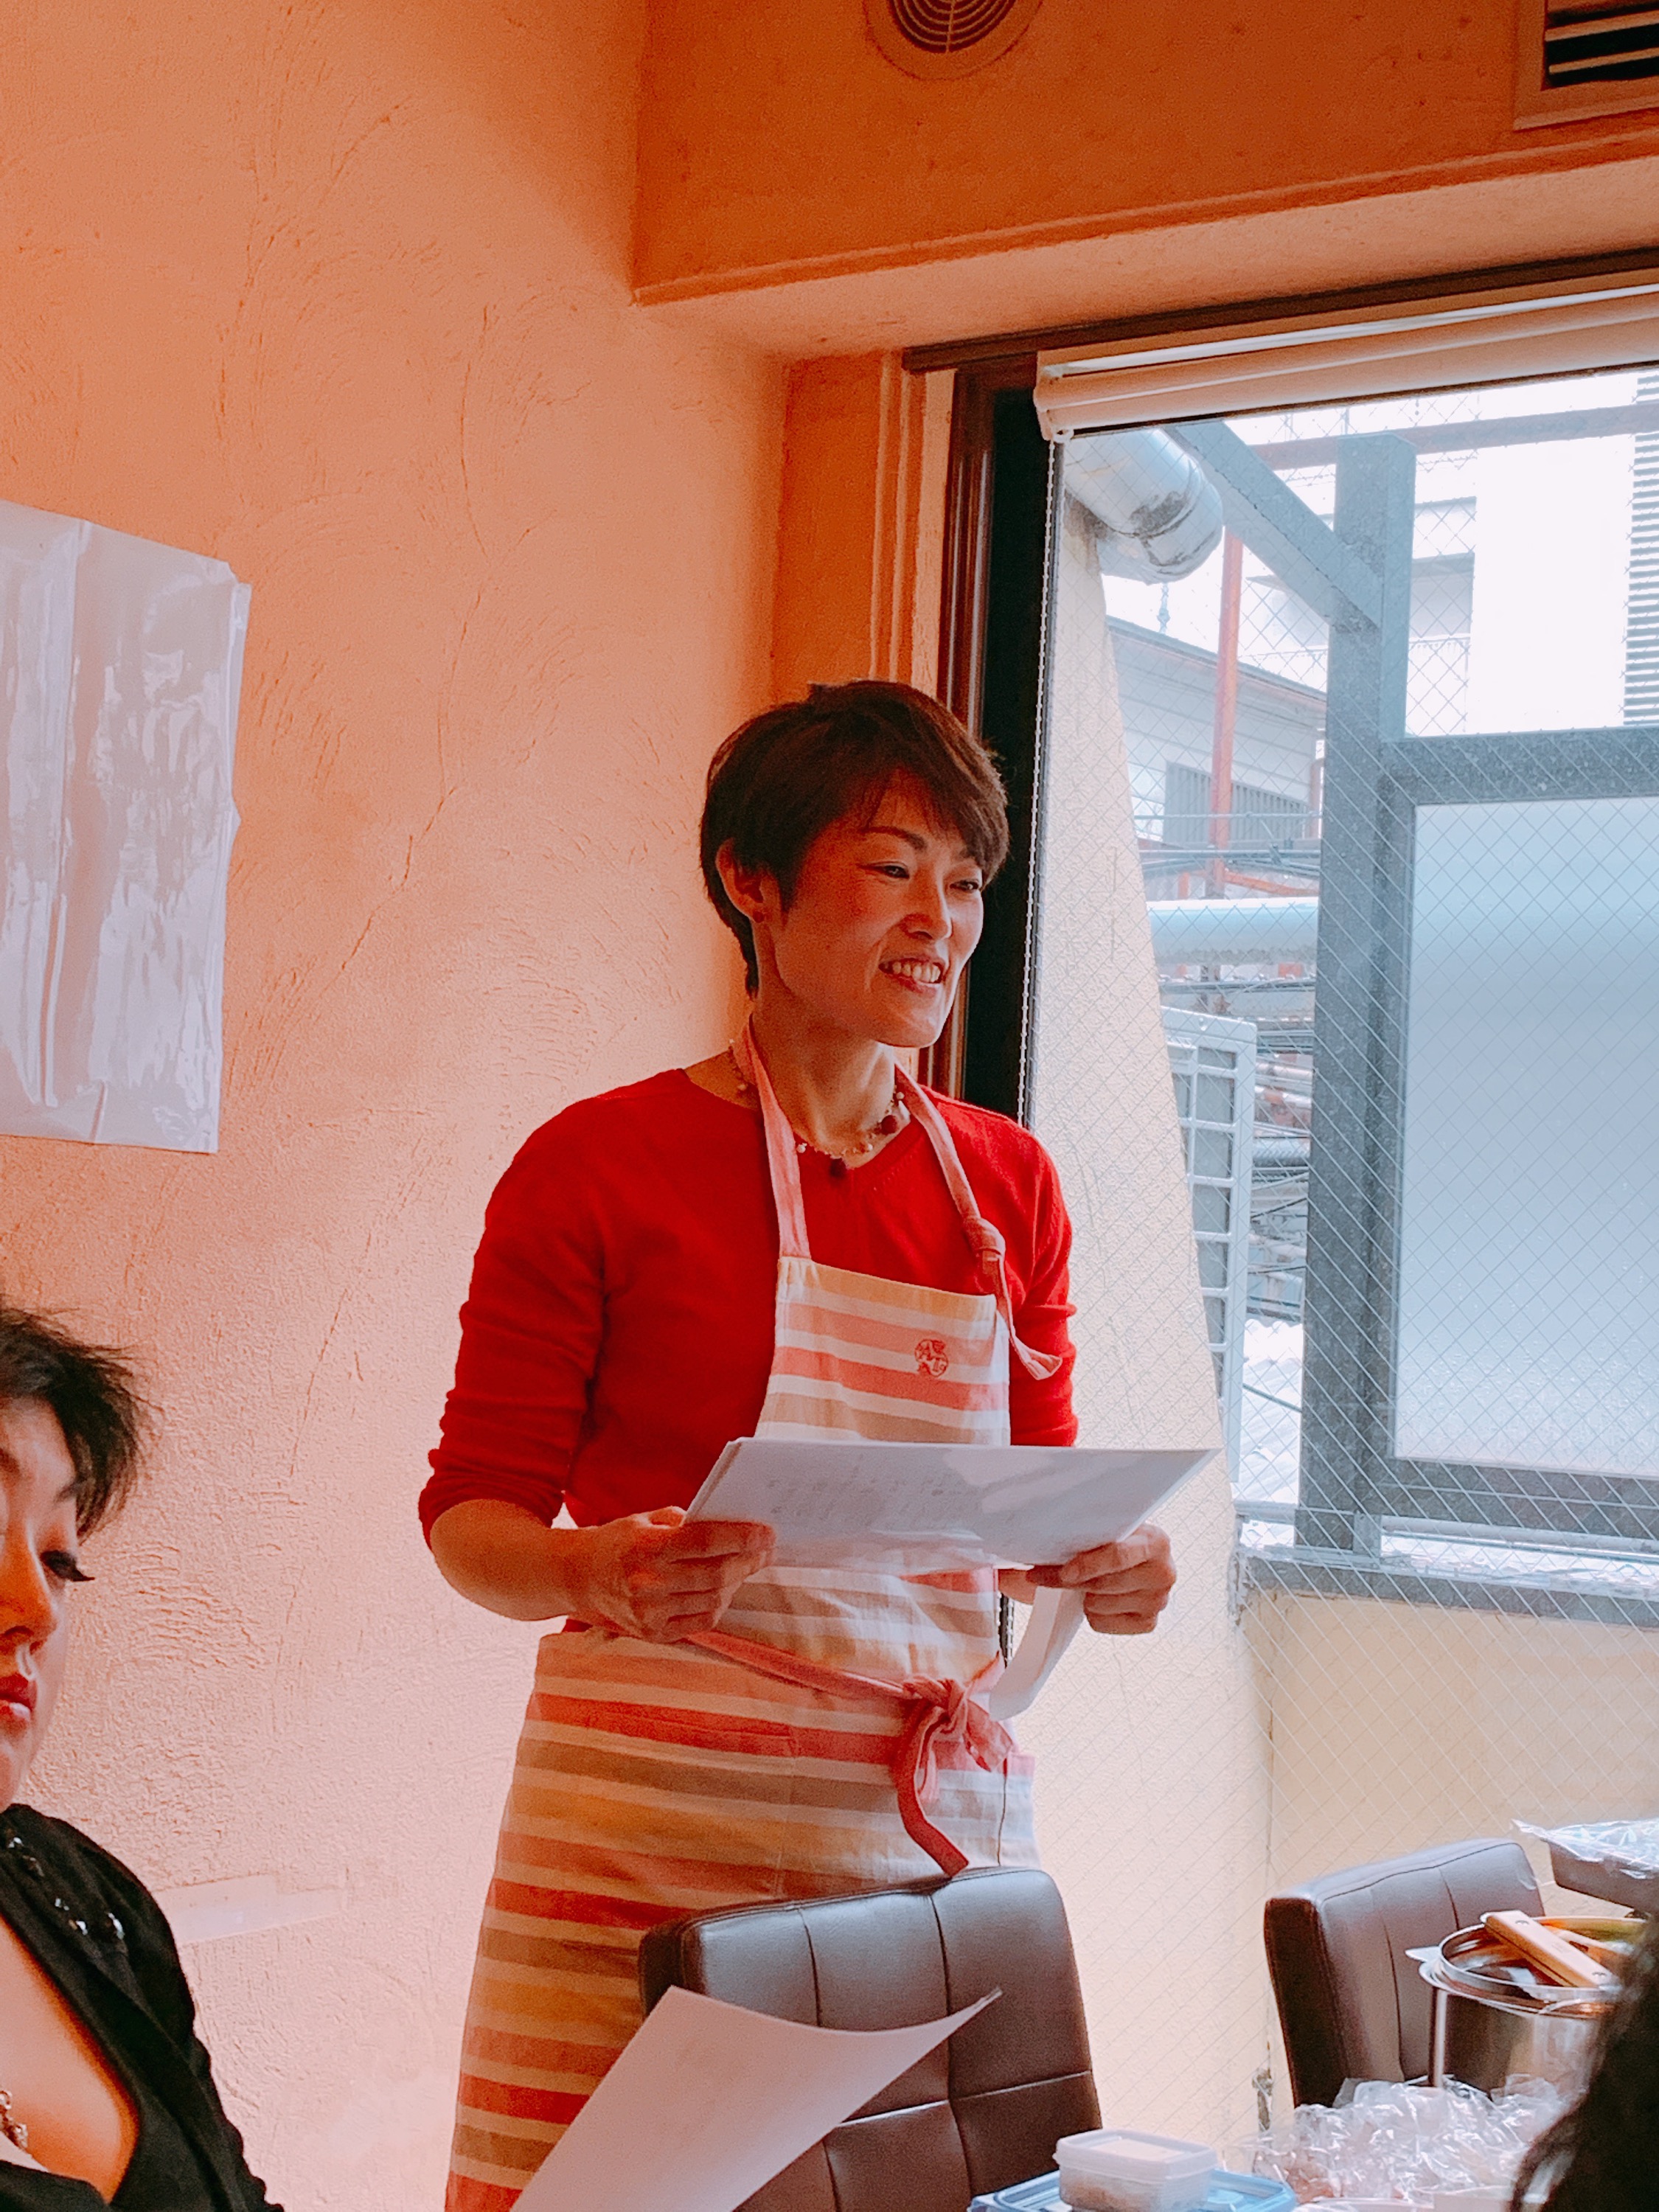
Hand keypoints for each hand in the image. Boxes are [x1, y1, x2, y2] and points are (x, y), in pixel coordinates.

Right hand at [566, 1508, 774, 1642]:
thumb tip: (733, 1525)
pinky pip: (702, 1621)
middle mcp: (647, 1583)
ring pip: (714, 1599)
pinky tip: (723, 1589)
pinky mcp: (653, 1633)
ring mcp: (649, 1613)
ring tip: (745, 1566)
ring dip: (736, 1582)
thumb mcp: (646, 1519)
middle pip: (716, 1574)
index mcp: (646, 1547)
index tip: (768, 1533)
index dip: (742, 1538)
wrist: (578, 1577)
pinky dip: (719, 1604)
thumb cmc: (619, 1542)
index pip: (705, 1542)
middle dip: (749, 1560)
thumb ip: (687, 1522)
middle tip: (766, 1550)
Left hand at [1024, 1524, 1174, 1635]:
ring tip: (1086, 1583)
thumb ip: (1053, 1544)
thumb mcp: (1086, 1536)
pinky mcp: (1149, 1623)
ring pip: (1100, 1604)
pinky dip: (1093, 1614)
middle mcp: (1164, 1570)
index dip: (1088, 1565)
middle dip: (1069, 1581)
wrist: (1122, 1558)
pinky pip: (1104, 1624)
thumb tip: (1002, 1568)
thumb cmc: (1103, 1545)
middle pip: (1103, 1584)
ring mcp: (1158, 1600)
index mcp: (1154, 1540)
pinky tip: (1099, 1599)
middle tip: (1043, 1575)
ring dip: (1083, 1596)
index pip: (1119, 1555)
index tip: (1063, 1572)